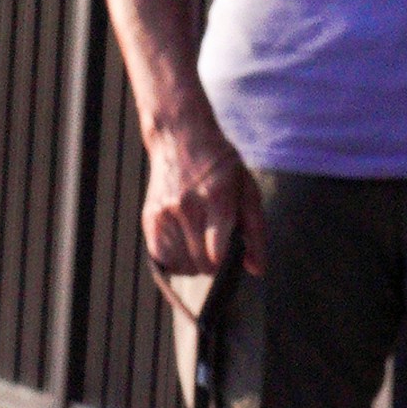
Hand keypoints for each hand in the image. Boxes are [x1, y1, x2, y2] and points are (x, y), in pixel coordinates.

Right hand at [142, 116, 264, 283]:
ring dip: (194, 264)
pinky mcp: (150, 219)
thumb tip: (257, 270)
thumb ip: (255, 231)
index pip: (217, 253)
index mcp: (216, 198)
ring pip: (182, 266)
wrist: (181, 137)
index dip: (225, 262)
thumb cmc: (220, 165)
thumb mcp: (246, 189)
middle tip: (217, 248)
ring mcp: (165, 214)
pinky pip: (163, 259)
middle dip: (213, 264)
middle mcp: (187, 207)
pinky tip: (184, 245)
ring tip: (199, 243)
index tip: (228, 255)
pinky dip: (175, 261)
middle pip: (202, 264)